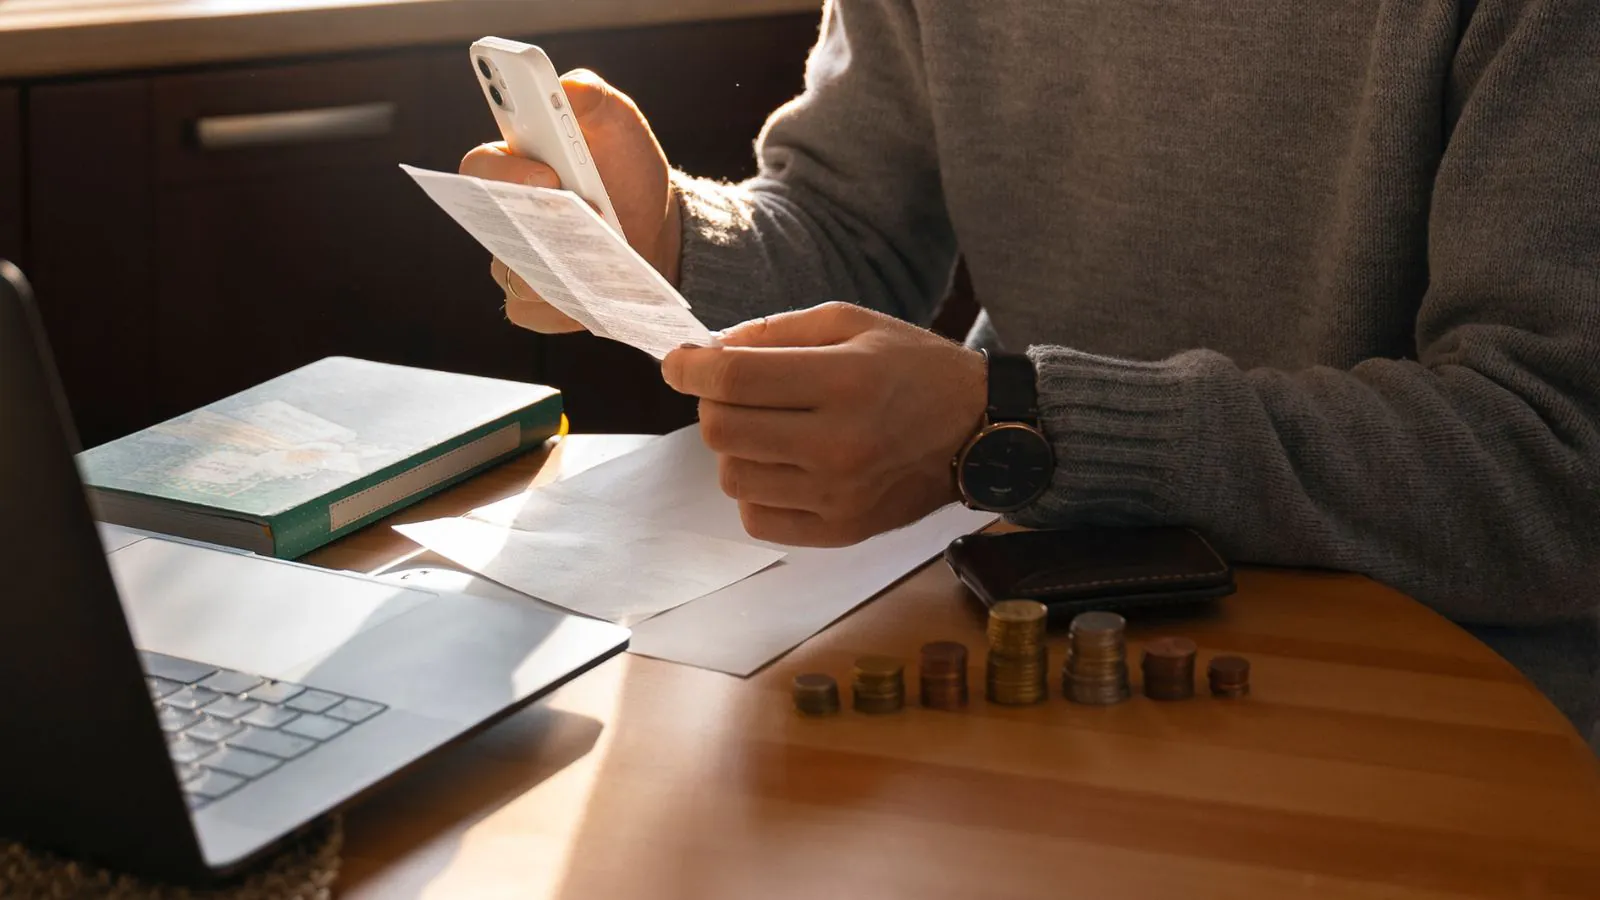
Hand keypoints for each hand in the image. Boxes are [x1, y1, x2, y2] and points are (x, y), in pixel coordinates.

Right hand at [459, 69, 681, 333]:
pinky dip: (564, 307)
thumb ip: (591, 96)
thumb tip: (567, 87)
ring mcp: (514, 261)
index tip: (548, 175)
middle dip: (531, 225)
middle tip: (578, 223)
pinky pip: (534, 310)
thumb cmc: (626, 168)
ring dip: (553, 268)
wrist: (656, 227)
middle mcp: (502, 214)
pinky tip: (595, 296)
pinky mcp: (534, 302)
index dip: (506, 172)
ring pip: (512, 272)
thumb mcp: (619, 123)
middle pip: (490, 227)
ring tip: (596, 264)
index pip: (481, 166)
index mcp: (513, 163)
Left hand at [662, 303, 987, 546]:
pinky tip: (783, 465)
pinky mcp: (842, 530)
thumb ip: (774, 333)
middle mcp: (841, 444)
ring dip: (735, 448)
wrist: (978, 430)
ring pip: (732, 477)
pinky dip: (756, 489)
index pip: (734, 381)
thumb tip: (707, 352)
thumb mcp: (851, 323)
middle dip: (712, 404)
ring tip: (769, 429)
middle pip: (722, 431)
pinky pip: (757, 518)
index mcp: (846, 381)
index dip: (689, 369)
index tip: (678, 363)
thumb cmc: (913, 368)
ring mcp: (840, 496)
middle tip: (735, 392)